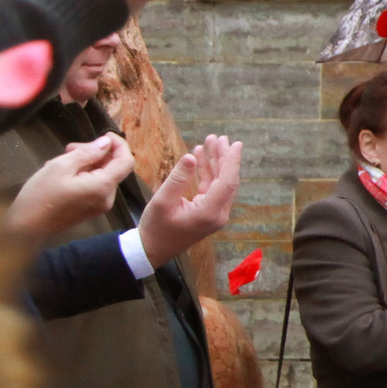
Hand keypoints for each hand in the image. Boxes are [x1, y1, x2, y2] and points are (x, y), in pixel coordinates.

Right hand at [6, 134, 132, 237]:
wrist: (25, 228)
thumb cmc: (40, 195)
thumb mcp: (61, 166)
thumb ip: (87, 153)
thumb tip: (106, 142)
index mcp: (103, 187)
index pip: (126, 161)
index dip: (120, 145)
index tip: (104, 135)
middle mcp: (107, 198)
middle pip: (113, 168)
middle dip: (95, 153)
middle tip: (70, 149)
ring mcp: (99, 206)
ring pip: (101, 176)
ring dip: (85, 164)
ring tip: (60, 161)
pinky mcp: (89, 210)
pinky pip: (93, 186)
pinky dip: (82, 175)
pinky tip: (61, 173)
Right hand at [137, 135, 240, 268]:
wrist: (151, 249)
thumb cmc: (155, 228)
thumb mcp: (162, 202)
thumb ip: (177, 179)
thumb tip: (191, 157)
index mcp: (209, 212)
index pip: (227, 183)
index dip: (231, 161)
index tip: (235, 144)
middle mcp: (217, 213)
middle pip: (227, 180)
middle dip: (223, 157)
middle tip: (219, 138)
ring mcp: (214, 213)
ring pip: (220, 183)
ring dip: (215, 162)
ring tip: (209, 142)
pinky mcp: (207, 211)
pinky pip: (211, 188)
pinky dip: (207, 172)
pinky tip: (199, 157)